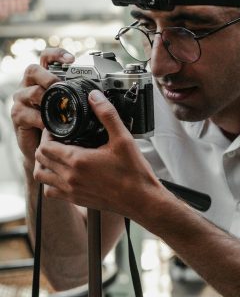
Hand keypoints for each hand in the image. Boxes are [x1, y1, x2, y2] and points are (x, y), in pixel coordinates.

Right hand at [11, 48, 74, 167]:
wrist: (46, 148)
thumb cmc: (60, 125)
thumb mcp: (70, 108)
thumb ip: (79, 99)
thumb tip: (101, 96)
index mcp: (44, 79)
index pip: (46, 58)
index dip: (57, 55)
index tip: (71, 59)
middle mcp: (31, 85)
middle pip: (33, 70)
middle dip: (49, 77)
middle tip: (61, 86)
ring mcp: (23, 100)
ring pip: (31, 91)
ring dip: (46, 98)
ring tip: (58, 106)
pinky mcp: (18, 115)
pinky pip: (26, 113)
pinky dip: (40, 119)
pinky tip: (50, 124)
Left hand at [34, 90, 166, 219]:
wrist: (141, 200)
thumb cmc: (134, 173)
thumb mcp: (123, 138)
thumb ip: (107, 115)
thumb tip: (95, 97)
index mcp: (78, 160)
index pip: (45, 146)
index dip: (47, 134)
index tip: (57, 129)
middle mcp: (70, 177)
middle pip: (40, 159)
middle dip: (45, 146)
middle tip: (58, 139)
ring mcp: (71, 190)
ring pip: (42, 176)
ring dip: (44, 164)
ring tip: (57, 156)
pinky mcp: (76, 199)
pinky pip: (51, 192)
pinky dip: (51, 181)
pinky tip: (65, 173)